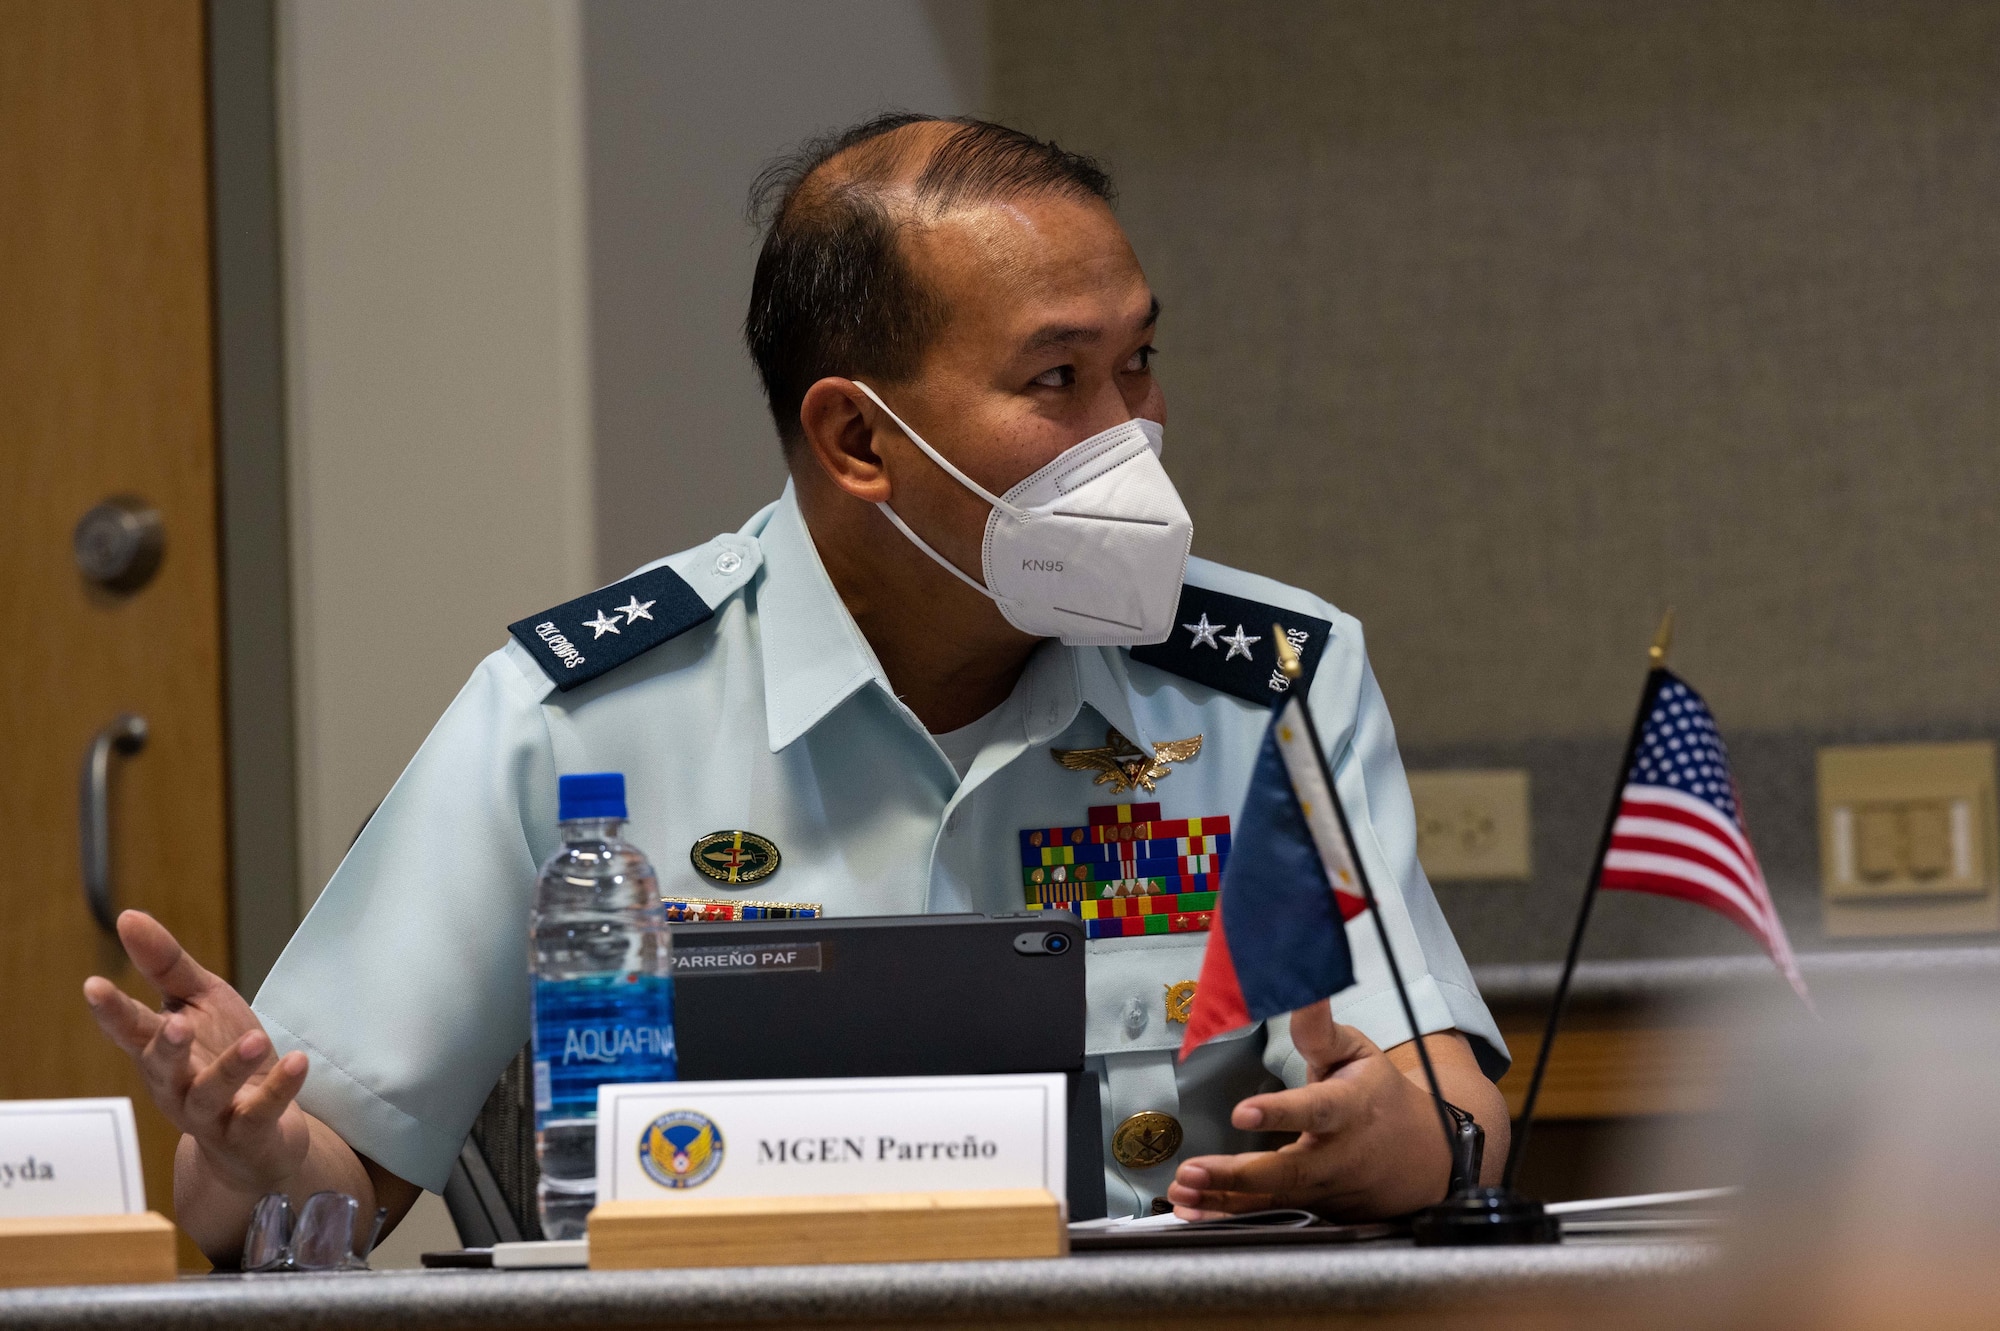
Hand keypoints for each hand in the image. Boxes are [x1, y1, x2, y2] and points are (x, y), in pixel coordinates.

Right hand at [83, 910, 311, 1196]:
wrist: (259, 1133)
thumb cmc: (222, 1057)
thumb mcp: (200, 1003)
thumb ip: (166, 966)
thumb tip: (127, 916)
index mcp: (161, 1052)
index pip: (131, 1030)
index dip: (111, 1011)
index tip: (94, 985)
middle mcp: (178, 1086)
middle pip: (163, 1068)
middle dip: (166, 1048)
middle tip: (176, 1025)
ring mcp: (212, 1114)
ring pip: (211, 1095)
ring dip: (230, 1069)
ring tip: (255, 1039)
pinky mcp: (250, 1133)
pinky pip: (260, 1114)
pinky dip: (279, 1089)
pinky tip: (296, 1061)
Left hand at [1166, 1001, 1454, 1219]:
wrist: (1421, 1156)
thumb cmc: (1376, 1095)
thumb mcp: (1354, 1051)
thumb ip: (1317, 1027)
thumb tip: (1298, 980)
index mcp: (1350, 1107)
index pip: (1315, 1109)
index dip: (1280, 1113)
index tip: (1241, 1112)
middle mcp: (1339, 1154)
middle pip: (1290, 1171)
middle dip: (1239, 1173)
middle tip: (1194, 1170)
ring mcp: (1328, 1189)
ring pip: (1276, 1200)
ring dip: (1225, 1199)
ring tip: (1183, 1193)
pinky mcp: (1316, 1211)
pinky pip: (1272, 1216)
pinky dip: (1231, 1215)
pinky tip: (1194, 1211)